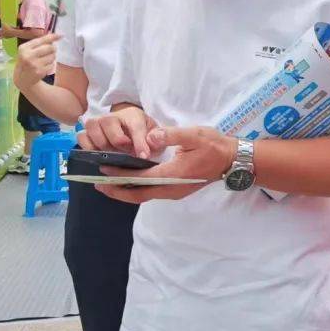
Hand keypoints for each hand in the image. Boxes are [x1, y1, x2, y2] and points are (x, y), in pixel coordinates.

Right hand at [13, 33, 58, 88]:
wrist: (22, 79)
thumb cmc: (27, 61)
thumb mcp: (27, 51)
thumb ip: (39, 43)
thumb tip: (55, 35)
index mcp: (24, 48)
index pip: (41, 40)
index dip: (52, 37)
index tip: (60, 35)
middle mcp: (28, 55)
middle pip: (50, 48)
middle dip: (53, 49)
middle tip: (51, 51)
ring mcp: (34, 64)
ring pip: (52, 56)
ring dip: (52, 57)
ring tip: (45, 60)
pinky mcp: (40, 72)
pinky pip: (52, 65)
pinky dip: (50, 65)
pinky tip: (44, 67)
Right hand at [80, 106, 161, 158]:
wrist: (130, 135)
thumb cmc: (144, 136)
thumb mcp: (154, 138)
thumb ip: (156, 140)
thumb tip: (151, 142)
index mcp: (133, 115)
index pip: (135, 126)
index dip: (140, 142)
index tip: (144, 156)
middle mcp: (112, 116)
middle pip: (108, 124)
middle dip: (118, 143)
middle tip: (127, 153)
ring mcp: (97, 123)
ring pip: (93, 129)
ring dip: (103, 146)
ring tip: (114, 154)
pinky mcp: (87, 132)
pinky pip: (82, 138)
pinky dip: (89, 148)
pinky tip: (101, 155)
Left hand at [96, 126, 237, 204]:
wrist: (232, 160)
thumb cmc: (214, 146)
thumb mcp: (195, 135)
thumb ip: (172, 135)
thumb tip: (151, 135)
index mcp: (173, 175)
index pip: (140, 178)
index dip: (120, 175)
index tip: (104, 169)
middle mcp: (171, 188)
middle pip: (138, 195)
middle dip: (116, 191)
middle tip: (97, 184)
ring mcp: (174, 191)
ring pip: (144, 195)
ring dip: (125, 191)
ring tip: (108, 183)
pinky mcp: (176, 190)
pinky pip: (150, 192)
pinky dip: (136, 188)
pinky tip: (129, 180)